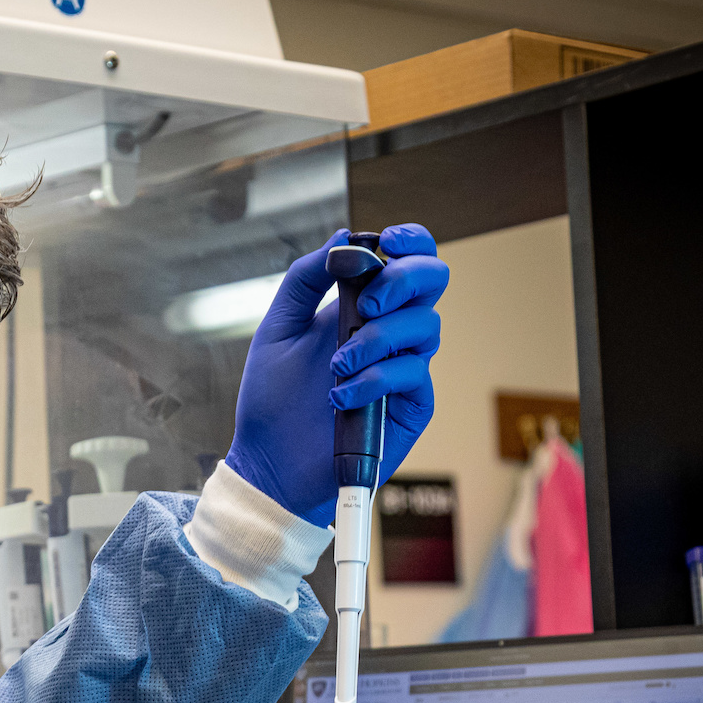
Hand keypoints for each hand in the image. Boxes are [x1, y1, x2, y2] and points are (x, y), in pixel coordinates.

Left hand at [224, 225, 447, 526]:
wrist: (270, 463)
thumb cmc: (272, 400)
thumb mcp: (276, 330)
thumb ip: (305, 280)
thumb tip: (342, 238)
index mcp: (360, 306)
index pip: (405, 259)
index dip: (410, 241)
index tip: (389, 242)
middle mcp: (390, 331)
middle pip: (433, 281)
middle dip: (405, 279)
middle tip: (370, 304)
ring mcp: (404, 367)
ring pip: (425, 326)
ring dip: (376, 340)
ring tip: (336, 367)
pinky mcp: (411, 405)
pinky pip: (412, 373)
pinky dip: (375, 378)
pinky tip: (342, 397)